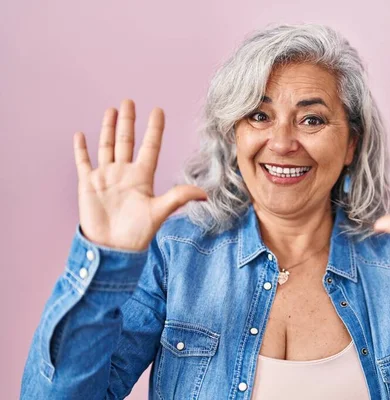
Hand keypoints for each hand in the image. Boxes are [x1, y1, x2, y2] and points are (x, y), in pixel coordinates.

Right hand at [73, 99, 206, 250]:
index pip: (149, 146)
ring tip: (111, 110)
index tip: (158, 110)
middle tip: (129, 101)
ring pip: (106, 146)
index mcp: (142, 176)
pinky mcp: (88, 184)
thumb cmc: (137, 233)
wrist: (112, 248)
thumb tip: (205, 193)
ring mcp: (106, 177)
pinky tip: (80, 135)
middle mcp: (124, 173)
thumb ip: (179, 198)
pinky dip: (81, 149)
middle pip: (126, 140)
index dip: (154, 129)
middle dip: (128, 121)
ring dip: (108, 128)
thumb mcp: (160, 211)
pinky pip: (83, 162)